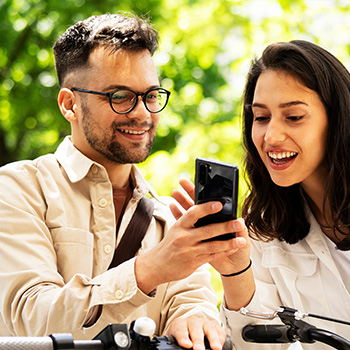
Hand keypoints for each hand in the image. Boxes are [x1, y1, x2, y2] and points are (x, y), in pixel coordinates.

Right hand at [135, 179, 245, 293]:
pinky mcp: (193, 262)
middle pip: (207, 230)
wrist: (156, 266)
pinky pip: (212, 256)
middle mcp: (184, 237)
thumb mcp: (175, 229)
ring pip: (213, 245)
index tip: (219, 204)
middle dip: (225, 226)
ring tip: (242, 240)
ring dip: (229, 242)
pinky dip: (224, 251)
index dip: (206, 208)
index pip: (193, 212)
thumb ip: (189, 220)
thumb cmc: (169, 245)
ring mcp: (189, 251)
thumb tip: (206, 208)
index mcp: (180, 225)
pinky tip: (233, 248)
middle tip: (239, 222)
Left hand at [165, 316, 225, 349]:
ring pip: (209, 328)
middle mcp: (192, 321)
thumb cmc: (180, 337)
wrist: (187, 328)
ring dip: (213, 338)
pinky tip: (220, 345)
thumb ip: (173, 345)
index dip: (183, 337)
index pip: (180, 330)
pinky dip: (221, 338)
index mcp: (179, 324)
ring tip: (215, 348)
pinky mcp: (214, 326)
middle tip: (198, 349)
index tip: (186, 345)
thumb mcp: (173, 340)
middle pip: (195, 328)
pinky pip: (220, 330)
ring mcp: (204, 322)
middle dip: (198, 339)